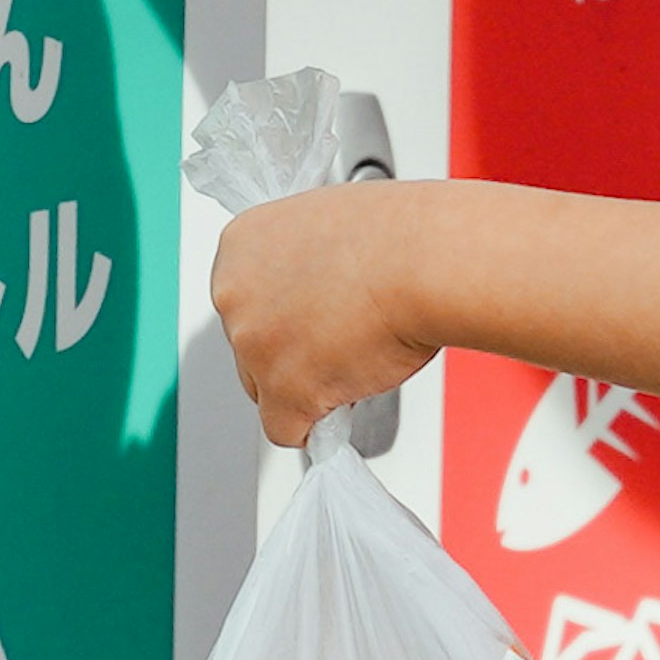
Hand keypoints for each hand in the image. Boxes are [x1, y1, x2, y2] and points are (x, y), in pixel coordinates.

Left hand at [209, 182, 441, 451]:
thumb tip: (311, 299)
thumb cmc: (399, 237)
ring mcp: (254, 344)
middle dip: (291, 353)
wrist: (425, 260)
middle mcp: (234, 293)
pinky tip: (348, 396)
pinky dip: (317, 425)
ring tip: (357, 359)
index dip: (286, 315)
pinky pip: (286, 429)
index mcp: (242, 244)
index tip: (313, 316)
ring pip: (264, 391)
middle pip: (248, 349)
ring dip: (305, 385)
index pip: (245, 300)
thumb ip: (305, 265)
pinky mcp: (283, 389)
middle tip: (340, 341)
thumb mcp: (330, 229)